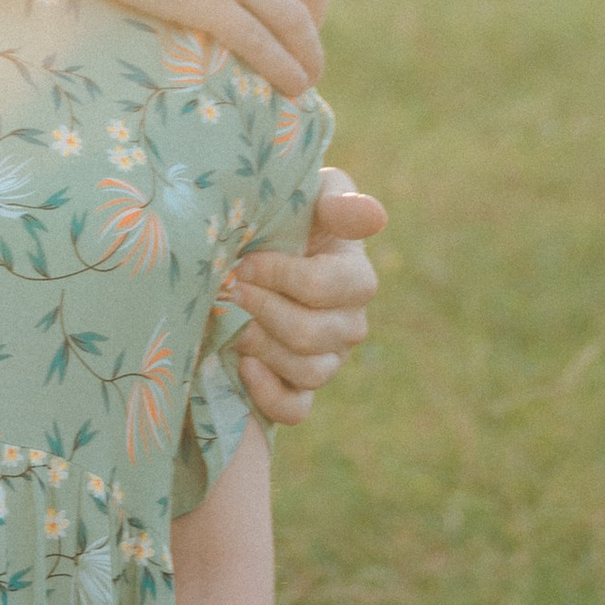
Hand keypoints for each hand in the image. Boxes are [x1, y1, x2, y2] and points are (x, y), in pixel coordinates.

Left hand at [234, 170, 385, 424]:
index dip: (280, 277)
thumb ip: (339, 201)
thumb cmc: (286, 217)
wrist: (252, 253)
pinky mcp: (302, 388)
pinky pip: (294, 409)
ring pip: (307, 372)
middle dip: (263, 311)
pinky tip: (242, 365)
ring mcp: (329, 360)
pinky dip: (268, 392)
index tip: (244, 262)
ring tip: (231, 323)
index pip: (325, 287)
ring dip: (262, 348)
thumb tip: (374, 216)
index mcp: (355, 277)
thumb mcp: (312, 195)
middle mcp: (349, 323)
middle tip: (230, 290)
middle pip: (311, 333)